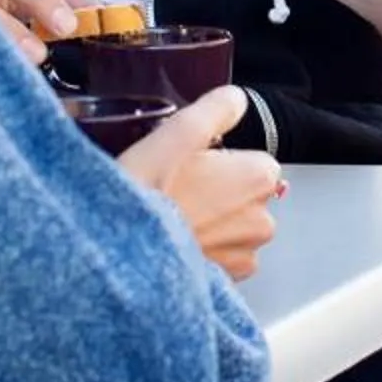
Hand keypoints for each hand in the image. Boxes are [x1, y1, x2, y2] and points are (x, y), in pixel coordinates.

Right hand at [116, 88, 282, 278]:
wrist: (119, 258)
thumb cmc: (146, 197)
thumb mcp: (177, 135)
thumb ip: (216, 110)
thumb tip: (235, 100)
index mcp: (258, 177)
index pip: (253, 159)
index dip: (220, 161)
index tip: (191, 167)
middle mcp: (262, 218)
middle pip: (246, 194)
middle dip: (218, 192)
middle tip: (176, 192)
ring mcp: (247, 253)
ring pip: (234, 227)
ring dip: (212, 223)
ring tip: (172, 220)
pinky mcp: (230, 281)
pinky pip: (223, 257)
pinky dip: (205, 251)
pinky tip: (176, 243)